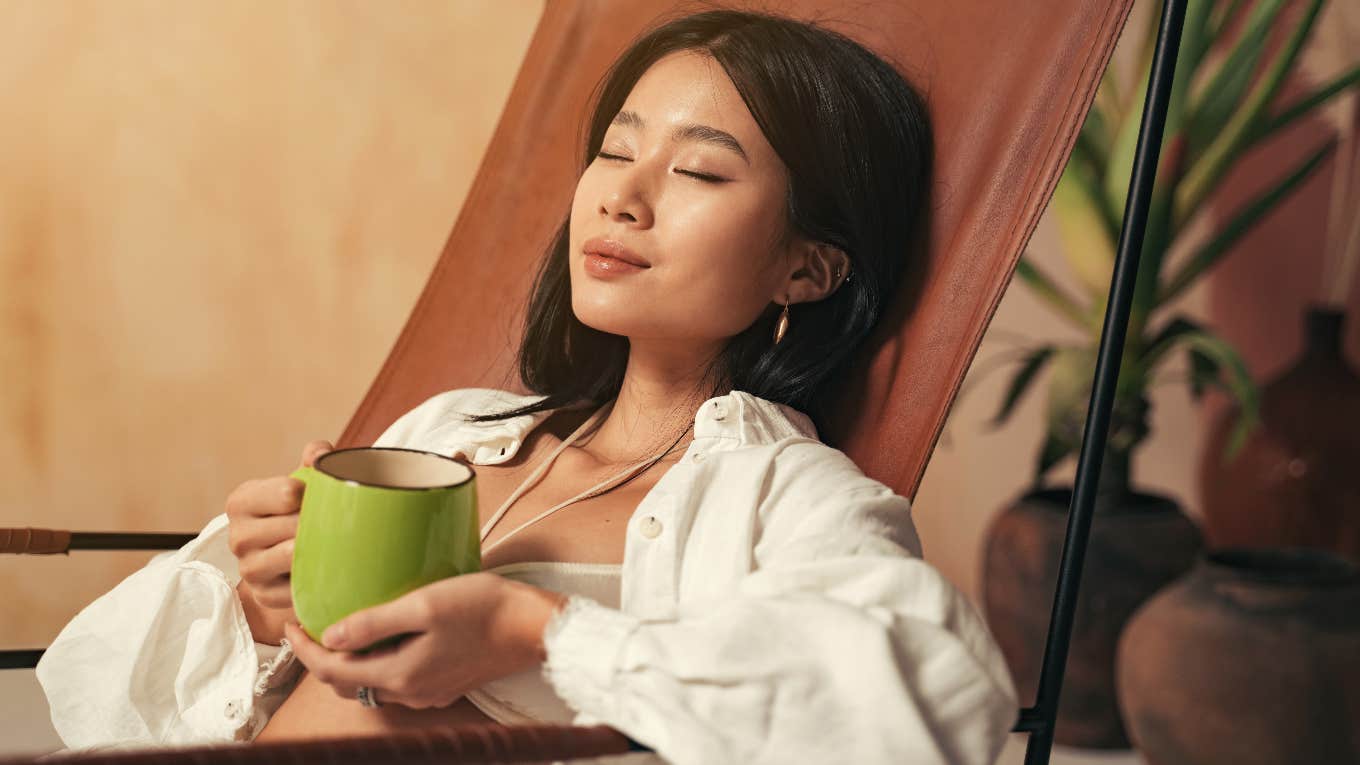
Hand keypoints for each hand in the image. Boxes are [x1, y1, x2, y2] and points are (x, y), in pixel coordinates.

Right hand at [225, 439, 332, 643]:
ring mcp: (249, 569)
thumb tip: (321, 454)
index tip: (324, 496)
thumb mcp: (300, 481)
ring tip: (337, 542)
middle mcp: (238, 536)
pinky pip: (299, 587)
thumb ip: (313, 459)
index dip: (315, 494)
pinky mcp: (265, 595)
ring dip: (320, 549)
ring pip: (294, 556)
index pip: (288, 493)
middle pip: (295, 525)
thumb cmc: (296, 511)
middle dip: (321, 523)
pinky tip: (328, 568)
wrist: (284, 558)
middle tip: (341, 522)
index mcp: (242, 501)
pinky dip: (317, 578)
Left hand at [284, 573, 567, 708]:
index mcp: (400, 674)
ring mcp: (429, 692)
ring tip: (339, 628)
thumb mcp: (424, 605)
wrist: (533, 626)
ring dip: (348, 661)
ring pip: (371, 683)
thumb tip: (330, 636)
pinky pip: (397, 679)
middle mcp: (411, 692)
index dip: (303, 649)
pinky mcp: (444, 683)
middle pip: (347, 682)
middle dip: (320, 657)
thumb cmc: (484, 608)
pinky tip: (382, 638)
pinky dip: (377, 662)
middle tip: (308, 624)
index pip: (332, 670)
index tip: (289, 622)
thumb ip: (374, 622)